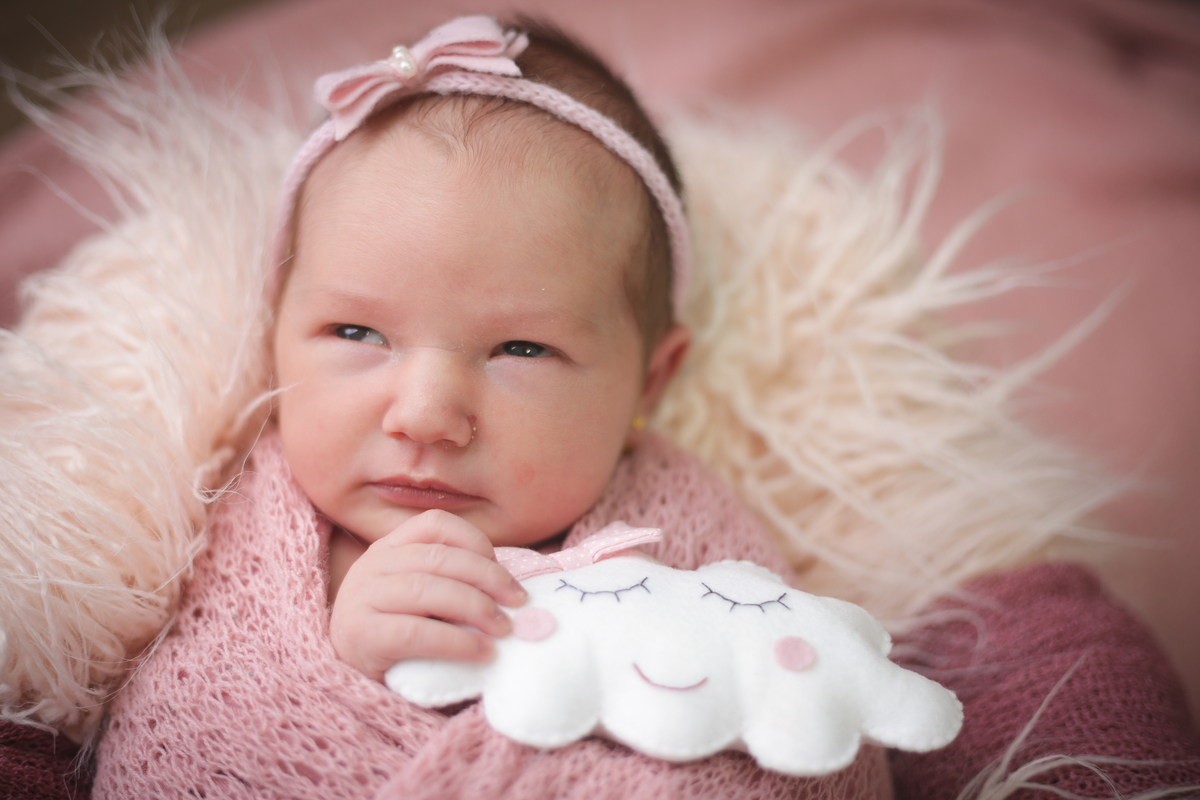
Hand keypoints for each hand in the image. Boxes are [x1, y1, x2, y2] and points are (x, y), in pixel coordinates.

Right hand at [329, 509, 527, 681]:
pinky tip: (482, 652)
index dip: (474, 540)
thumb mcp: (421, 598)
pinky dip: (457, 642)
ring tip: (503, 628)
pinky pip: (416, 632)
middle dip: (487, 577)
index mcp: (390, 548)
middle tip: (518, 601)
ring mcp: (362, 599)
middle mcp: (372, 565)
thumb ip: (452, 582)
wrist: (352, 678)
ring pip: (427, 590)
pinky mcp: (361, 636)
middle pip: (438, 558)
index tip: (502, 567)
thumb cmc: (399, 635)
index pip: (435, 523)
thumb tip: (511, 589)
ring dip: (475, 607)